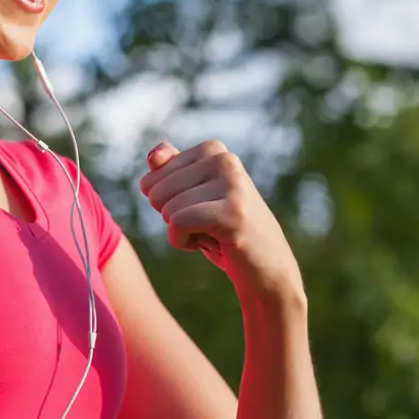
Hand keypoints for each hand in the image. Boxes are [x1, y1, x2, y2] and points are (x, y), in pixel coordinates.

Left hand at [140, 140, 303, 299]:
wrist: (266, 268)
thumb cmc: (222, 231)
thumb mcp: (190, 197)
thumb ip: (168, 171)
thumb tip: (153, 157)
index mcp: (212, 149)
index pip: (152, 177)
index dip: (167, 204)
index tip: (200, 210)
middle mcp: (224, 159)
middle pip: (156, 192)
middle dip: (173, 217)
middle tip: (209, 225)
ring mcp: (231, 184)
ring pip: (166, 209)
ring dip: (182, 232)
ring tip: (215, 233)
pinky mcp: (232, 211)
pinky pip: (177, 224)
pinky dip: (183, 242)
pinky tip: (214, 244)